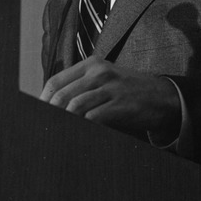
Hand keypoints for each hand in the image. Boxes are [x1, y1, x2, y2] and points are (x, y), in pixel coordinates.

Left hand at [40, 56, 180, 141]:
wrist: (164, 97)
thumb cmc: (129, 92)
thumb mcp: (105, 80)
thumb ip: (82, 87)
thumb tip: (53, 106)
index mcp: (91, 65)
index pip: (56, 81)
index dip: (42, 100)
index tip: (36, 115)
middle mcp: (99, 72)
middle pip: (62, 94)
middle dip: (49, 113)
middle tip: (43, 129)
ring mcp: (111, 87)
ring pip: (75, 106)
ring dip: (64, 122)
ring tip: (57, 134)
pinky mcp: (121, 104)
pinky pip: (94, 118)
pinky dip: (82, 128)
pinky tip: (78, 135)